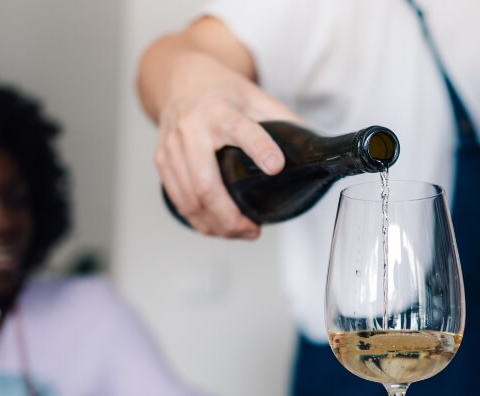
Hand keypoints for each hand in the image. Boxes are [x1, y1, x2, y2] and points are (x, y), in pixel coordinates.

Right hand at [152, 52, 298, 238]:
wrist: (180, 79)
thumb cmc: (221, 91)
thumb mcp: (254, 96)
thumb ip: (283, 119)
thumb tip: (316, 147)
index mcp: (219, 111)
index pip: (240, 130)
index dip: (259, 148)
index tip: (276, 166)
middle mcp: (191, 129)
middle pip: (207, 184)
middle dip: (230, 216)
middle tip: (254, 230)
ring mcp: (172, 148)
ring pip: (190, 200)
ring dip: (216, 226)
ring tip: (241, 232)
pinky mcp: (162, 162)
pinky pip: (178, 201)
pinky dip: (198, 221)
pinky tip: (217, 228)